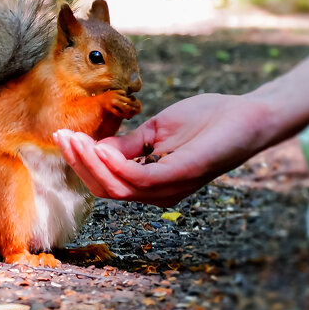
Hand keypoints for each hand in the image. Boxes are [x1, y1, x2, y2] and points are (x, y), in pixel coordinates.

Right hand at [53, 93, 276, 207]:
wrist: (247, 115)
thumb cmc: (207, 121)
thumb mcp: (156, 132)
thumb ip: (127, 145)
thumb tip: (94, 149)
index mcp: (153, 184)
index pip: (107, 183)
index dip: (82, 163)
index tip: (63, 136)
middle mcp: (159, 194)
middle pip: (106, 190)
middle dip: (79, 164)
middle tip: (61, 137)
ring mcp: (170, 188)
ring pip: (116, 188)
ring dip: (89, 163)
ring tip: (73, 139)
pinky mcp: (181, 176)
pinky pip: (137, 178)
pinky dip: (113, 164)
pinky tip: (99, 147)